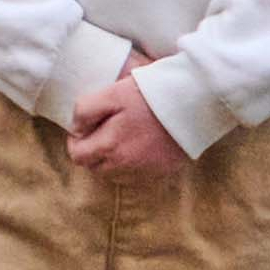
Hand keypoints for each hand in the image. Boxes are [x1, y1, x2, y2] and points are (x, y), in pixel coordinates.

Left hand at [68, 75, 184, 174]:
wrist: (193, 100)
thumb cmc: (150, 93)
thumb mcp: (112, 93)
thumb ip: (85, 110)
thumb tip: (76, 129)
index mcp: (109, 147)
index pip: (78, 156)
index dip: (76, 142)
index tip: (85, 128)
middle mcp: (125, 166)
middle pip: (96, 168)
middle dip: (93, 152)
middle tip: (103, 130)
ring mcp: (146, 172)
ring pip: (116, 175)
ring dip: (112, 160)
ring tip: (122, 137)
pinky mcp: (163, 171)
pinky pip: (138, 176)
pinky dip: (133, 165)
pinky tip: (140, 145)